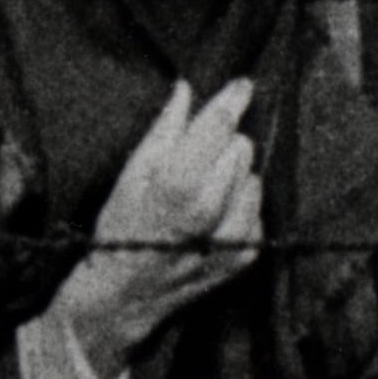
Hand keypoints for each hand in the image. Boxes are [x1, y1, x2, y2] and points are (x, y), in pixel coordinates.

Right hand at [54, 78, 261, 369]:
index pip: (221, 127)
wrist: (126, 294)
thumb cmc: (121, 227)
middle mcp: (213, 210)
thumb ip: (166, 130)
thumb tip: (187, 90)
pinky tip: (212, 214)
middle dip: (223, 145)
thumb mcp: (132, 173)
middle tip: (196, 158)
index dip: (232, 100)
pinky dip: (239, 204)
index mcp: (180, 183)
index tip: (243, 84)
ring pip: (254, 177)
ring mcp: (234, 235)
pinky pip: (256, 209)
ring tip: (201, 190)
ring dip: (232, 175)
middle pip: (241, 149)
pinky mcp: (247, 254)